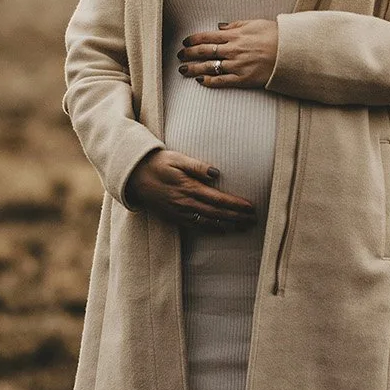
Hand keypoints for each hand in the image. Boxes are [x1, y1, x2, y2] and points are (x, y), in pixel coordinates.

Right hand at [124, 149, 256, 231]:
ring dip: (228, 225)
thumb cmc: (159, 163)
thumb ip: (197, 166)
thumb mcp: (177, 158)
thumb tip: (216, 173)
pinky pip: (196, 226)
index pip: (218, 199)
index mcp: (189, 188)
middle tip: (254, 220)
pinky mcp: (174, 217)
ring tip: (244, 227)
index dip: (236, 205)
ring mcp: (180, 212)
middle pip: (217, 213)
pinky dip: (211, 229)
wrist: (135, 177)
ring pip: (209, 222)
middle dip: (237, 218)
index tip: (251, 207)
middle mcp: (186, 203)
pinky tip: (222, 230)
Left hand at [177, 19, 277, 88]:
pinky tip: (201, 81)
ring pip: (210, 67)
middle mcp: (233, 50)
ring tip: (183, 70)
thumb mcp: (255, 23)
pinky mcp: (243, 79)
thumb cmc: (275, 35)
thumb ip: (235, 25)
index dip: (193, 39)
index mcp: (235, 35)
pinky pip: (222, 81)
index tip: (185, 42)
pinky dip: (210, 81)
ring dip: (194, 68)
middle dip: (189, 54)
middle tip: (179, 56)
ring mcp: (237, 65)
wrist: (290, 52)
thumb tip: (219, 27)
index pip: (208, 37)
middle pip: (205, 52)